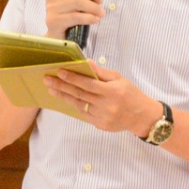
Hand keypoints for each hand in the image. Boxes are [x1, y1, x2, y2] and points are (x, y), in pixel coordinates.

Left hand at [44, 63, 160, 139]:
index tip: (59, 72)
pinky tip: (67, 99)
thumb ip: (101, 72)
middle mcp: (106, 105)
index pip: (88, 83)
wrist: (141, 116)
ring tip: (52, 90)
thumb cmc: (130, 93)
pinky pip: (84, 113)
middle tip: (47, 80)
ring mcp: (102, 117)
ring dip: (64, 97)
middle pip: (79, 94)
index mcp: (112, 91)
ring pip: (79, 105)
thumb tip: (86, 63)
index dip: (73, 78)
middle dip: (62, 86)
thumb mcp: (119, 79)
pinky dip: (75, 105)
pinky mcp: (100, 125)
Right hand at [45, 0, 113, 39]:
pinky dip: (90, 18)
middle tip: (100, 1)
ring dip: (95, 7)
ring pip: (79, 1)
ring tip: (100, 13)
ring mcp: (52, 7)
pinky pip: (76, 16)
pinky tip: (96, 20)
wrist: (60, 38)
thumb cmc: (73, 14)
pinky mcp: (53, 20)